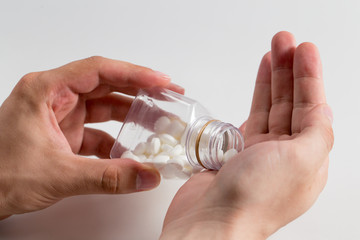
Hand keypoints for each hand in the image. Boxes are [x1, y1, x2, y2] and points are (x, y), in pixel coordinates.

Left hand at [0, 56, 183, 218]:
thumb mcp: (58, 175)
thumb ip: (108, 177)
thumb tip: (147, 175)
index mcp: (46, 90)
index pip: (98, 70)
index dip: (134, 73)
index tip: (161, 81)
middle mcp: (55, 97)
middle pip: (106, 85)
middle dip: (139, 90)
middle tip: (168, 95)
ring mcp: (61, 116)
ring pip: (105, 107)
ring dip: (131, 115)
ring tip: (158, 120)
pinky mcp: (65, 134)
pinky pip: (98, 130)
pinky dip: (117, 139)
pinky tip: (133, 149)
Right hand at [160, 32, 333, 238]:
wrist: (209, 223)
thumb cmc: (254, 199)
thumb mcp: (301, 161)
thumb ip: (317, 131)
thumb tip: (322, 108)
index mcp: (307, 160)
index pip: (312, 109)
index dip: (310, 78)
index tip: (304, 50)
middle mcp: (285, 157)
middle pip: (291, 105)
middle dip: (290, 71)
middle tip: (285, 41)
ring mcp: (258, 155)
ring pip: (269, 109)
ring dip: (272, 80)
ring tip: (272, 52)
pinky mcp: (233, 153)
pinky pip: (247, 118)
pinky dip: (253, 98)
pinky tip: (257, 83)